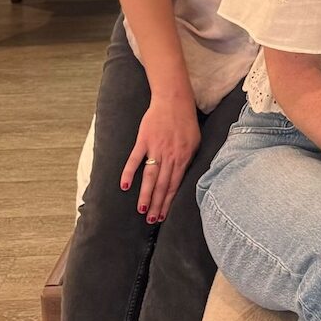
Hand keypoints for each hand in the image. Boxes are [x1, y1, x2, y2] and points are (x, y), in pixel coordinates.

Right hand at [120, 91, 200, 224]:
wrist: (174, 100)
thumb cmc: (186, 121)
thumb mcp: (195, 142)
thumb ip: (188, 160)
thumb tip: (183, 178)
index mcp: (184, 158)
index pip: (175, 185)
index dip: (168, 202)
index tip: (163, 216)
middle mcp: (170, 156)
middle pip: (163, 185)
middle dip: (157, 204)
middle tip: (152, 220)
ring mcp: (156, 148)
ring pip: (150, 177)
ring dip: (145, 194)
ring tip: (141, 210)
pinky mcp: (144, 140)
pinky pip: (135, 159)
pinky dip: (129, 172)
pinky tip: (125, 186)